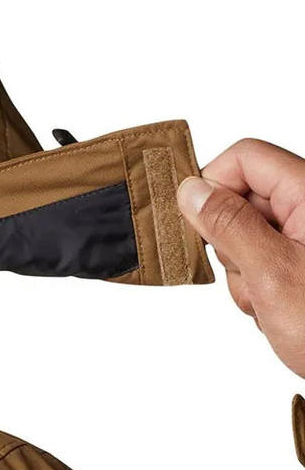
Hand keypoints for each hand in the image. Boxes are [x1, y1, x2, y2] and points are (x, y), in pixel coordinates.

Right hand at [177, 138, 304, 378]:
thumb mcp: (271, 274)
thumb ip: (228, 224)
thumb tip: (191, 189)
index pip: (245, 159)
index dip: (212, 185)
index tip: (198, 226)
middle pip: (244, 197)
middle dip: (230, 241)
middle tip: (250, 277)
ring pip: (248, 234)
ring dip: (244, 272)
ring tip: (269, 303)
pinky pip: (264, 259)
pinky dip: (259, 286)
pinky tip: (279, 310)